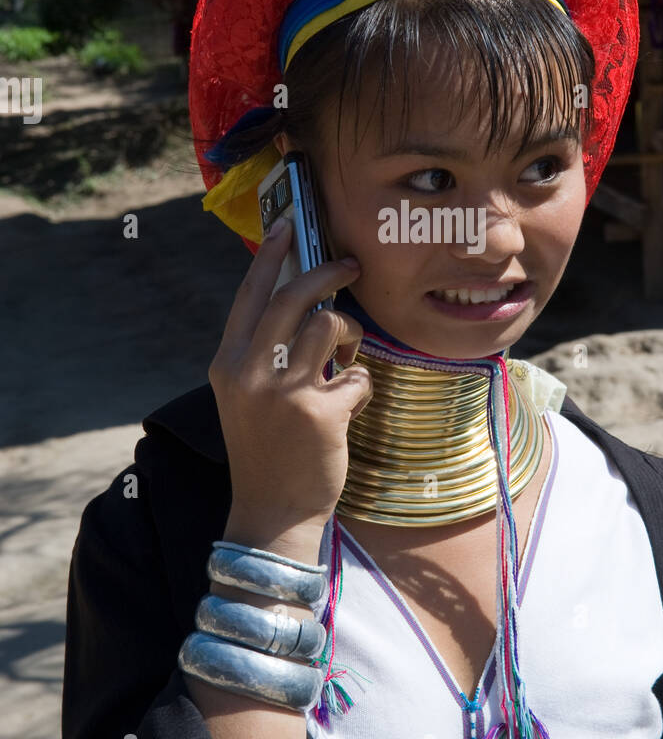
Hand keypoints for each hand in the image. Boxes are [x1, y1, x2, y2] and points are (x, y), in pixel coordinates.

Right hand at [208, 217, 372, 546]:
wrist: (271, 513)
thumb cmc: (267, 449)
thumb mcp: (247, 396)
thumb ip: (264, 353)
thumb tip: (303, 304)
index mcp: (228, 363)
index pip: (250, 295)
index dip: (271, 256)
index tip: (288, 225)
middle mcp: (249, 372)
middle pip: (293, 298)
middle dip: (327, 272)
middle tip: (352, 265)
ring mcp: (283, 392)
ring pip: (328, 326)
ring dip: (349, 334)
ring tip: (346, 358)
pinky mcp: (319, 413)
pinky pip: (357, 377)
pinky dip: (360, 389)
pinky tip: (347, 411)